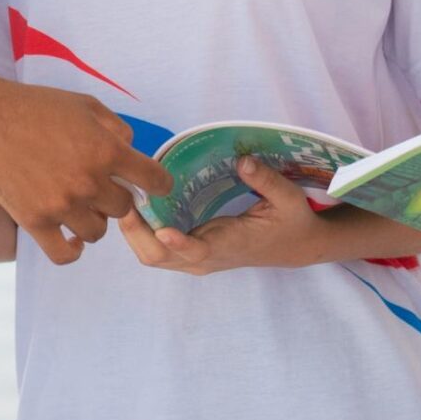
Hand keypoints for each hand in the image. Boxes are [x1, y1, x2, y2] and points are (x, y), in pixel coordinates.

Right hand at [0, 83, 173, 265]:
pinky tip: (73, 238)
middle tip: (99, 186)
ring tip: (79, 204)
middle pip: (123, 208)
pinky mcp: (35, 221)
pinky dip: (73, 250)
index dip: (159, 184)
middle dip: (115, 197)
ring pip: (97, 232)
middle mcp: (88, 182)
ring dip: (93, 219)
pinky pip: (64, 253)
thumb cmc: (38, 107)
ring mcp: (62, 205)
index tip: (154, 185)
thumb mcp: (87, 105)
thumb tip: (131, 152)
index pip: (154, 181)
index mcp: (106, 151)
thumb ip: (117, 129)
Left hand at [118, 156, 328, 275]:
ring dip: (134, 231)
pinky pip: (156, 248)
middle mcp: (207, 258)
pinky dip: (141, 231)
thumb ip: (266, 180)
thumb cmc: (291, 221)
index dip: (178, 243)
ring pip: (152, 255)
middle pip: (159, 257)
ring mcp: (196, 258)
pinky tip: (136, 203)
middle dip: (137, 231)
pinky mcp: (191, 253)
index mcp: (231, 245)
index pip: (199, 251)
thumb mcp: (288, 198)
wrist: (294, 247)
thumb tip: (242, 160)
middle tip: (126, 196)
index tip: (162, 228)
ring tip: (125, 196)